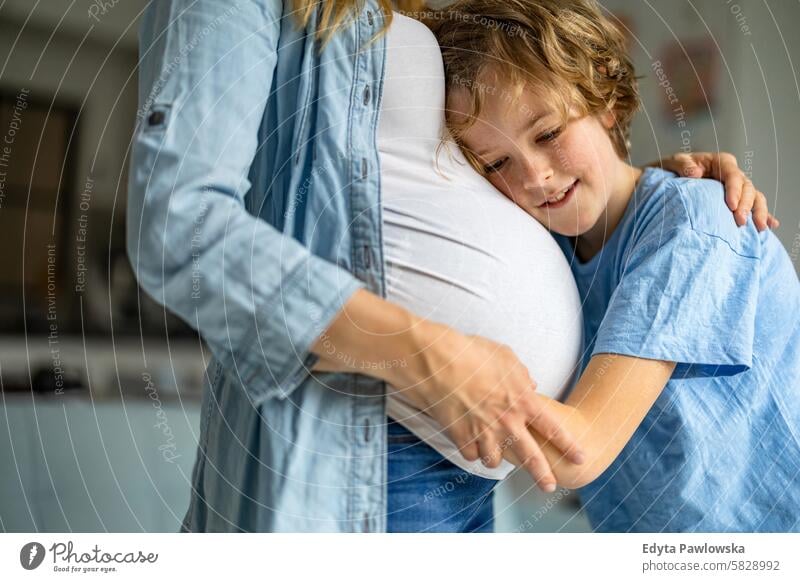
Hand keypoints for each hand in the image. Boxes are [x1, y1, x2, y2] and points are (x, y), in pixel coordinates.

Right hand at [310, 288, 584, 492]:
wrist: (437, 360)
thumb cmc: (472, 352)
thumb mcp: (505, 356)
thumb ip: (522, 374)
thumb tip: (531, 385)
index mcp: (522, 400)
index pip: (552, 428)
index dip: (568, 444)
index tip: (580, 456)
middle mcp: (506, 420)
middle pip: (530, 456)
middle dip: (542, 475)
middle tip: (549, 487)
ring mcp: (482, 431)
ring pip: (494, 461)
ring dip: (494, 457)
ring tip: (492, 452)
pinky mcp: (460, 436)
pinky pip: (470, 454)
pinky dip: (470, 450)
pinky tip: (468, 441)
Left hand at [653, 152, 778, 230]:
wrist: (671, 177)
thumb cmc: (675, 168)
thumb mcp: (674, 162)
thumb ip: (684, 165)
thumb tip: (695, 173)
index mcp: (720, 162)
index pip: (732, 175)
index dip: (734, 190)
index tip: (731, 206)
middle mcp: (732, 174)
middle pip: (747, 188)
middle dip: (746, 205)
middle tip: (740, 221)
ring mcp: (737, 187)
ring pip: (755, 197)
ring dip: (758, 212)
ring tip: (759, 227)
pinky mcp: (737, 199)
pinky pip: (753, 206)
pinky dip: (763, 215)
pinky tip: (771, 225)